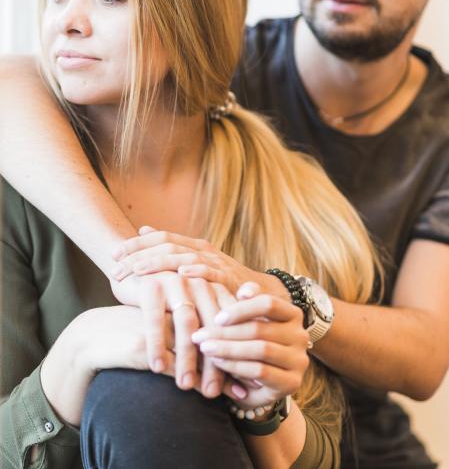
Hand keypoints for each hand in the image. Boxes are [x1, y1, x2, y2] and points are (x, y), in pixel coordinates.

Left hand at [111, 226, 289, 300]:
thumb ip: (170, 248)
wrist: (261, 295)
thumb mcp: (194, 263)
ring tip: (137, 271)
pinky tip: (180, 275)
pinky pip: (211, 272)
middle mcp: (204, 249)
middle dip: (139, 256)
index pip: (160, 237)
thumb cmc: (222, 282)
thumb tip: (142, 228)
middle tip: (115, 269)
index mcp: (193, 245)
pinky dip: (197, 271)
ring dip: (159, 263)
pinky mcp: (229, 278)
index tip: (112, 255)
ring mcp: (217, 262)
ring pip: (183, 256)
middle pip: (166, 245)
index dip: (136, 244)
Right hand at [111, 269, 236, 397]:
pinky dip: (158, 345)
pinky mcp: (149, 287)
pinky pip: (156, 320)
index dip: (236, 355)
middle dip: (213, 361)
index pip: (230, 326)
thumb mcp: (189, 323)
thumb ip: (213, 344)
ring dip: (186, 357)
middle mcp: (197, 282)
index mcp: (213, 290)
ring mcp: (174, 282)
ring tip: (185, 385)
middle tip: (213, 393)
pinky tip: (157, 368)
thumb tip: (242, 386)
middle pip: (212, 326)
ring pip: (186, 324)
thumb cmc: (162, 316)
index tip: (239, 385)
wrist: (126, 289)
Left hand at [191, 282, 310, 409]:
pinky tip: (218, 363)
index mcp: (292, 314)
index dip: (241, 309)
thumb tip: (243, 291)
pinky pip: (260, 371)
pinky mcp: (292, 382)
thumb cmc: (251, 345)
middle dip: (225, 332)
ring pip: (260, 349)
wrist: (261, 386)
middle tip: (199, 335)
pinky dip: (236, 366)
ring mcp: (299, 359)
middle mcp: (300, 335)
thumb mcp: (249, 322)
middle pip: (260, 328)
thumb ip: (247, 303)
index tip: (217, 318)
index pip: (268, 303)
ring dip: (228, 348)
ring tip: (205, 348)